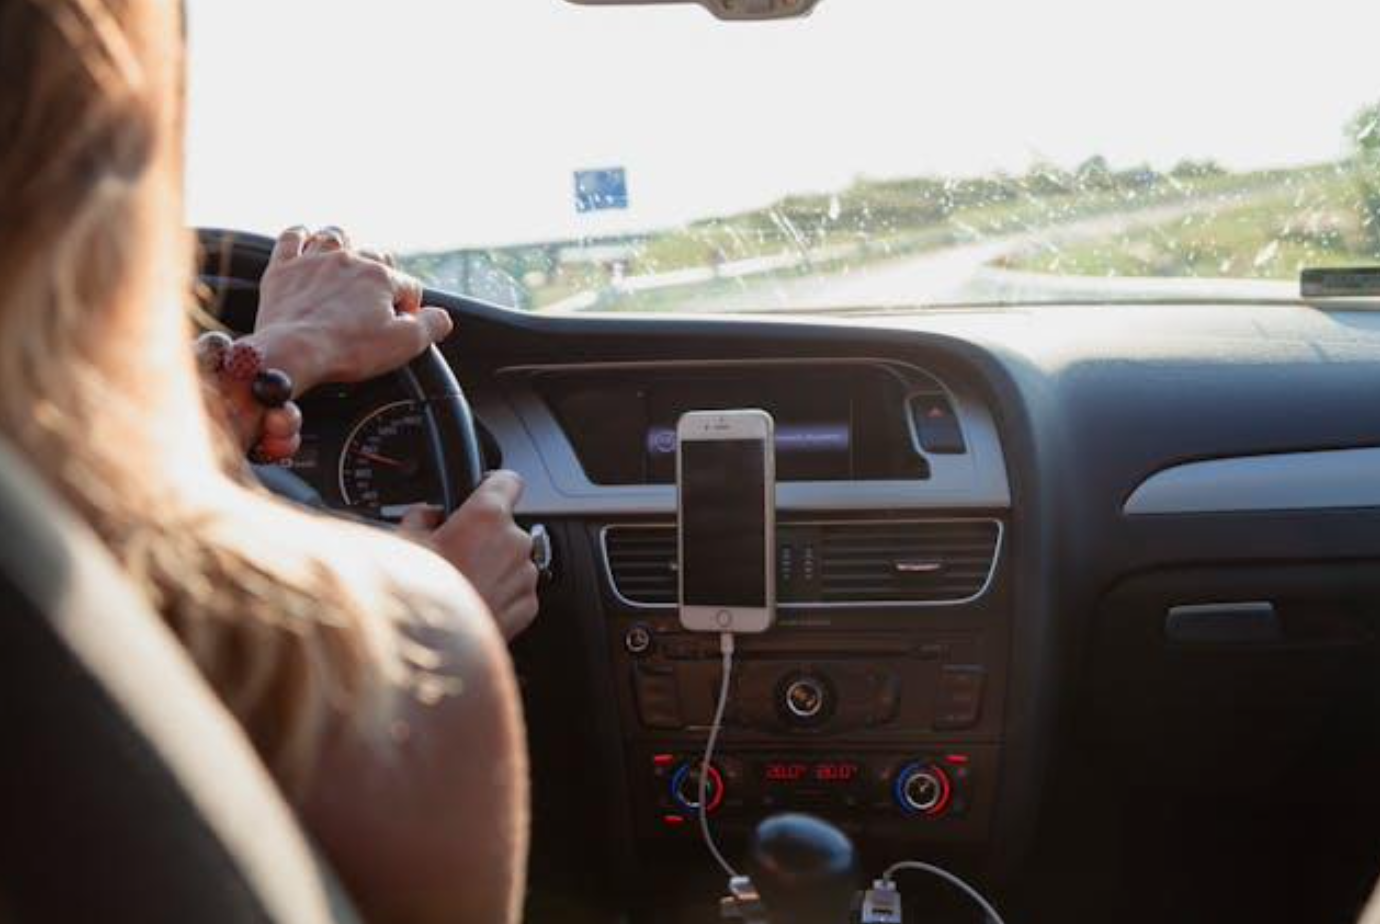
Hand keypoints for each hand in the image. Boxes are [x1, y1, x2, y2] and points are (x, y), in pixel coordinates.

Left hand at [249, 226, 453, 392]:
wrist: (292, 352)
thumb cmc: (347, 349)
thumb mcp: (404, 344)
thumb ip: (432, 326)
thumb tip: (442, 317)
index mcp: (380, 277)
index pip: (408, 286)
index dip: (409, 307)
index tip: (400, 326)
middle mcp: (349, 261)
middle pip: (375, 255)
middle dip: (382, 273)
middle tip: (377, 299)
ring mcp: (313, 261)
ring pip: (335, 237)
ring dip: (345, 245)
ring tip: (347, 261)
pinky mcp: (283, 269)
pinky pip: (291, 238)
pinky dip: (301, 236)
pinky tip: (305, 240)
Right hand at [400, 471, 538, 641]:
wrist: (432, 651)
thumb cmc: (417, 597)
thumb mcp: (404, 543)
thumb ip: (421, 516)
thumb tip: (427, 514)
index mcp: (487, 516)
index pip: (508, 480)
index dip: (494, 484)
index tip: (484, 489)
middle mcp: (514, 542)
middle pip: (505, 526)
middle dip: (484, 536)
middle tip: (453, 553)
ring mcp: (525, 575)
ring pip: (511, 560)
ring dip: (492, 566)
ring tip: (459, 584)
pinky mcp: (528, 605)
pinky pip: (515, 590)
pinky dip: (499, 593)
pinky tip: (471, 602)